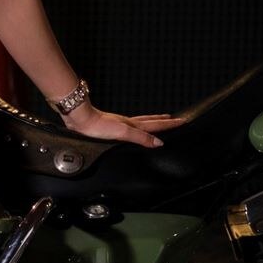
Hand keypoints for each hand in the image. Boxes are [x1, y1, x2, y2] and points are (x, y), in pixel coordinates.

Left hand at [61, 102, 189, 149]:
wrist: (80, 119)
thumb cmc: (98, 126)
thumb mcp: (123, 132)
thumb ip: (140, 138)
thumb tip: (159, 143)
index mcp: (132, 124)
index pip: (155, 125)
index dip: (169, 124)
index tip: (182, 121)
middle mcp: (127, 123)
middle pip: (150, 121)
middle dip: (163, 121)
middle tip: (174, 119)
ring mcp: (119, 123)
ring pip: (140, 122)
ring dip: (152, 121)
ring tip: (159, 119)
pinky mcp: (110, 126)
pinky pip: (130, 125)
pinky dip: (138, 126)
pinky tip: (132, 127)